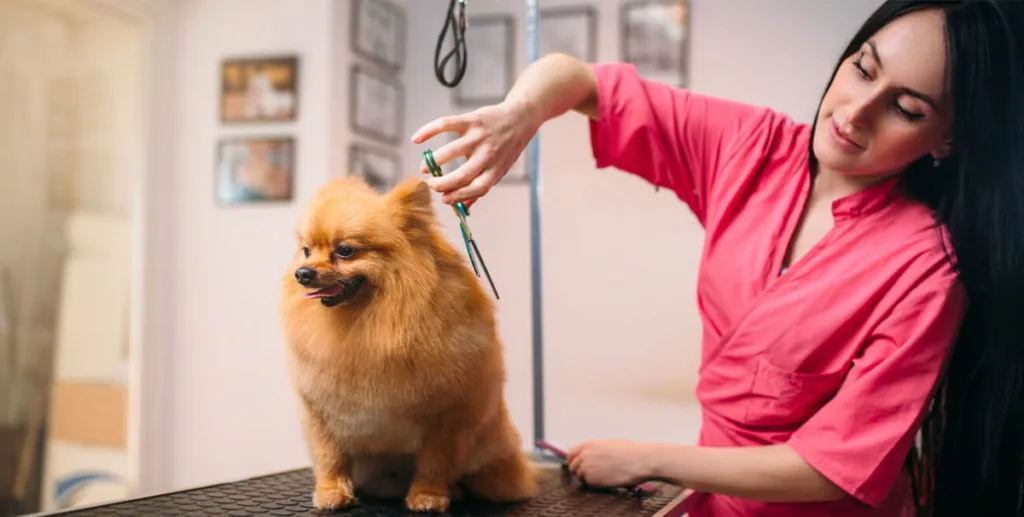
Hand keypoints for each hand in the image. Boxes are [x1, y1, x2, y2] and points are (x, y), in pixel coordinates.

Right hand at [410, 98, 541, 207]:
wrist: (520, 119)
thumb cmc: (506, 149)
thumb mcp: (499, 170)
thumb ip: (480, 188)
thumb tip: (462, 210)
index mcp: (496, 170)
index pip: (477, 188)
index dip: (459, 196)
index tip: (444, 199)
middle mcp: (488, 154)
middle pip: (462, 174)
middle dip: (442, 184)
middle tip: (431, 184)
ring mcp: (479, 136)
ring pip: (451, 151)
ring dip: (433, 162)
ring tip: (424, 168)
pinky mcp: (472, 119)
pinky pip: (445, 124)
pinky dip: (428, 131)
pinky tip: (417, 140)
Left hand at [566, 439, 652, 487]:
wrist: (638, 461)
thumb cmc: (628, 451)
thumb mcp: (607, 444)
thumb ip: (594, 449)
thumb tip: (588, 454)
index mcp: (587, 445)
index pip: (571, 454)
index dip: (573, 460)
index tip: (576, 465)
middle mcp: (584, 456)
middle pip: (573, 467)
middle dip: (579, 471)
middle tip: (591, 474)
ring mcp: (586, 469)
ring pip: (581, 477)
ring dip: (589, 478)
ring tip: (604, 475)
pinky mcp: (592, 481)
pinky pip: (589, 484)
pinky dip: (596, 484)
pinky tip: (607, 479)